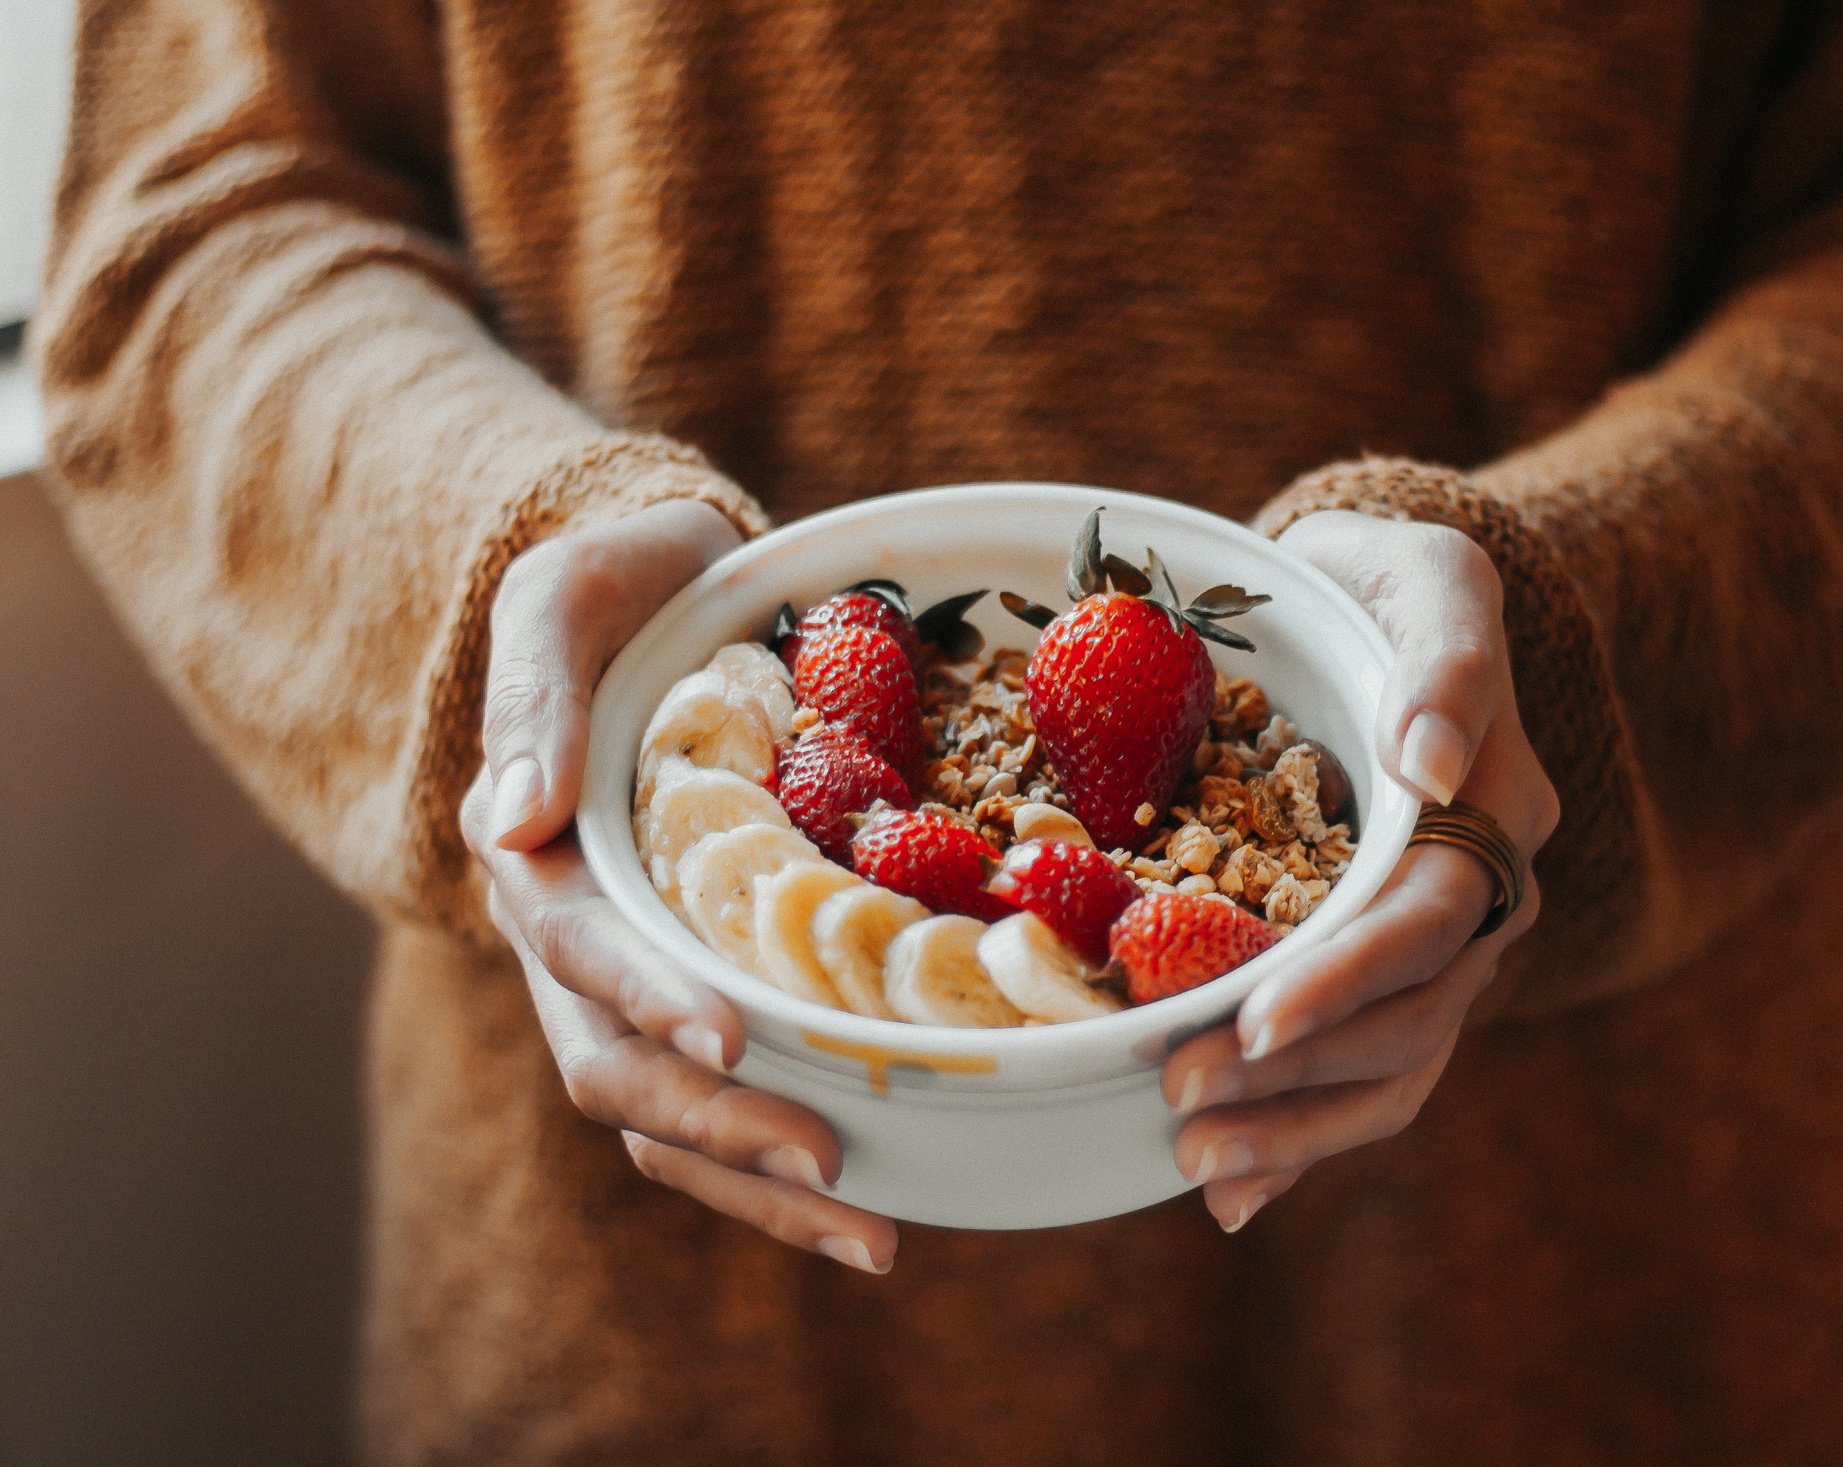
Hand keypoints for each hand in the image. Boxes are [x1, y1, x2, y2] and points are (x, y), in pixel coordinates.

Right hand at [460, 499, 898, 1273]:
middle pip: (619, 1070)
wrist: (659, 592)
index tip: (734, 1041)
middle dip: (721, 1133)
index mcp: (535, 858)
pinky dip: (785, 1152)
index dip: (649, 1000)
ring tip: (879, 1240)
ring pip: (671, 1117)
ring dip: (762, 1186)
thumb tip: (510, 817)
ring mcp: (636, 977)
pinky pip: (731, 1091)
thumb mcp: (560, 599)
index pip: (579, 953)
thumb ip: (530, 695)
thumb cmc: (613, 587)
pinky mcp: (701, 986)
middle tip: (836, 1172)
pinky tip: (879, 1194)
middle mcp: (576, 942)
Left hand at [1162, 510, 1559, 1231]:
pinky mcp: (1384, 974)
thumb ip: (1449, 661)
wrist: (1374, 608)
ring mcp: (1435, 947)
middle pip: (1406, 1014)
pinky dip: (1302, 1134)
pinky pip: (1364, 1071)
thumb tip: (1433, 767)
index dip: (1343, 980)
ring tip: (1194, 1160)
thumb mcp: (1433, 577)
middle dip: (1296, 1067)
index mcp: (1492, 814)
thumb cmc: (1391, 583)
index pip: (1424, 920)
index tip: (1251, 1021)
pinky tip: (1229, 1189)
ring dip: (1296, 1124)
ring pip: (1391, 1065)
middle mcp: (1479, 896)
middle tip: (1178, 1094)